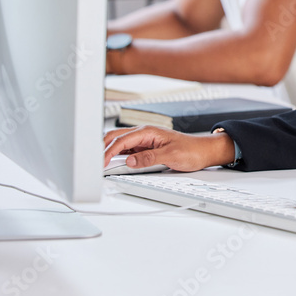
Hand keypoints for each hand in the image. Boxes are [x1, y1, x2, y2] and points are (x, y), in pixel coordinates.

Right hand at [103, 125, 234, 171]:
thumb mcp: (171, 156)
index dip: (108, 151)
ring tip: (98, 163)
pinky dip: (117, 156)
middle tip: (92, 162)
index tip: (100, 163)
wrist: (203, 152)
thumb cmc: (191, 150)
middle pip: (116, 138)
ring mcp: (144, 141)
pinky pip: (127, 151)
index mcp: (148, 131)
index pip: (121, 140)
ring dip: (108, 152)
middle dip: (102, 148)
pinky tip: (112, 163)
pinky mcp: (146, 149)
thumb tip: (131, 161)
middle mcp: (144, 134)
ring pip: (120, 144)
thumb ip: (149, 158)